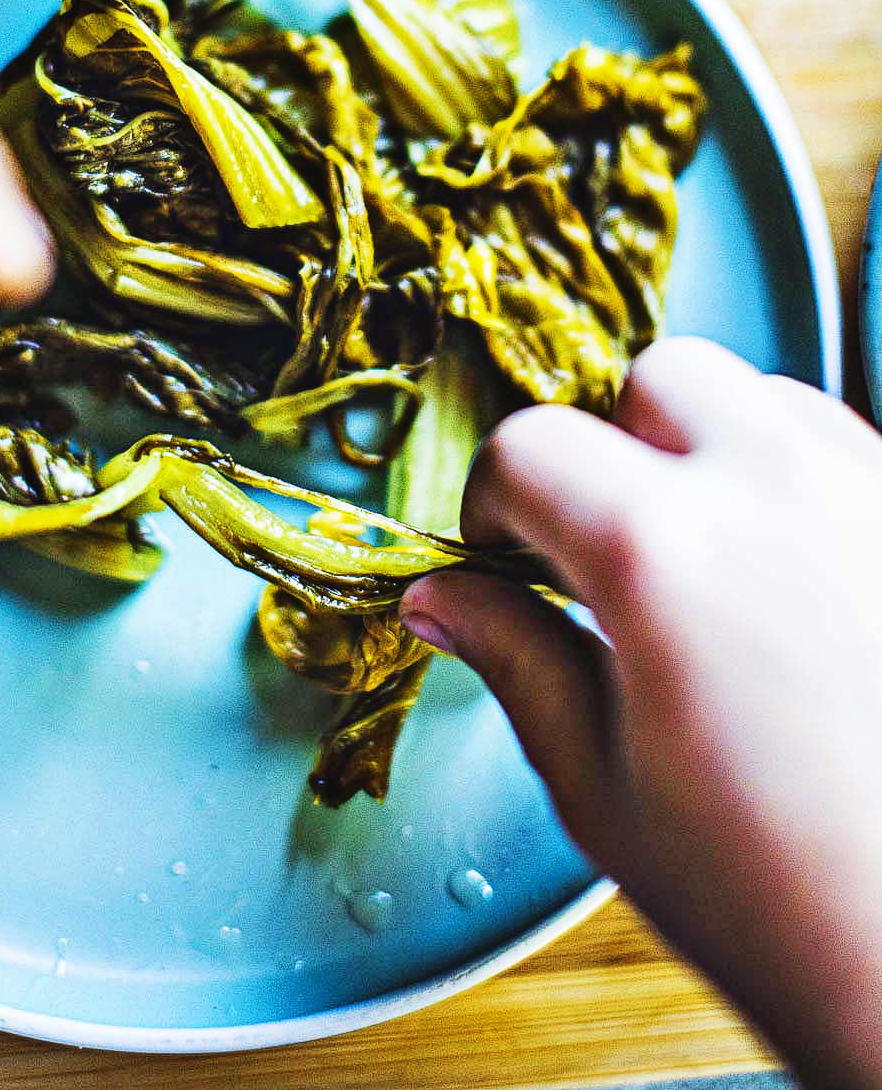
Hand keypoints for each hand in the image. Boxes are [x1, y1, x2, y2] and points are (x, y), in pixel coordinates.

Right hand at [401, 338, 881, 1089]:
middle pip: (654, 377)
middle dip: (610, 445)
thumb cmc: (779, 902)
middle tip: (603, 547)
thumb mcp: (600, 784)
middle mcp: (778, 486)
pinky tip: (789, 577)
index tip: (501, 551)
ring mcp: (873, 494)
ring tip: (706, 559)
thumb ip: (514, 657)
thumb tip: (441, 596)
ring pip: (763, 393)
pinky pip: (848, 449)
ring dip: (710, 446)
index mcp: (664, 548)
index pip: (531, 445)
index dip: (494, 501)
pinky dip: (799, 478)